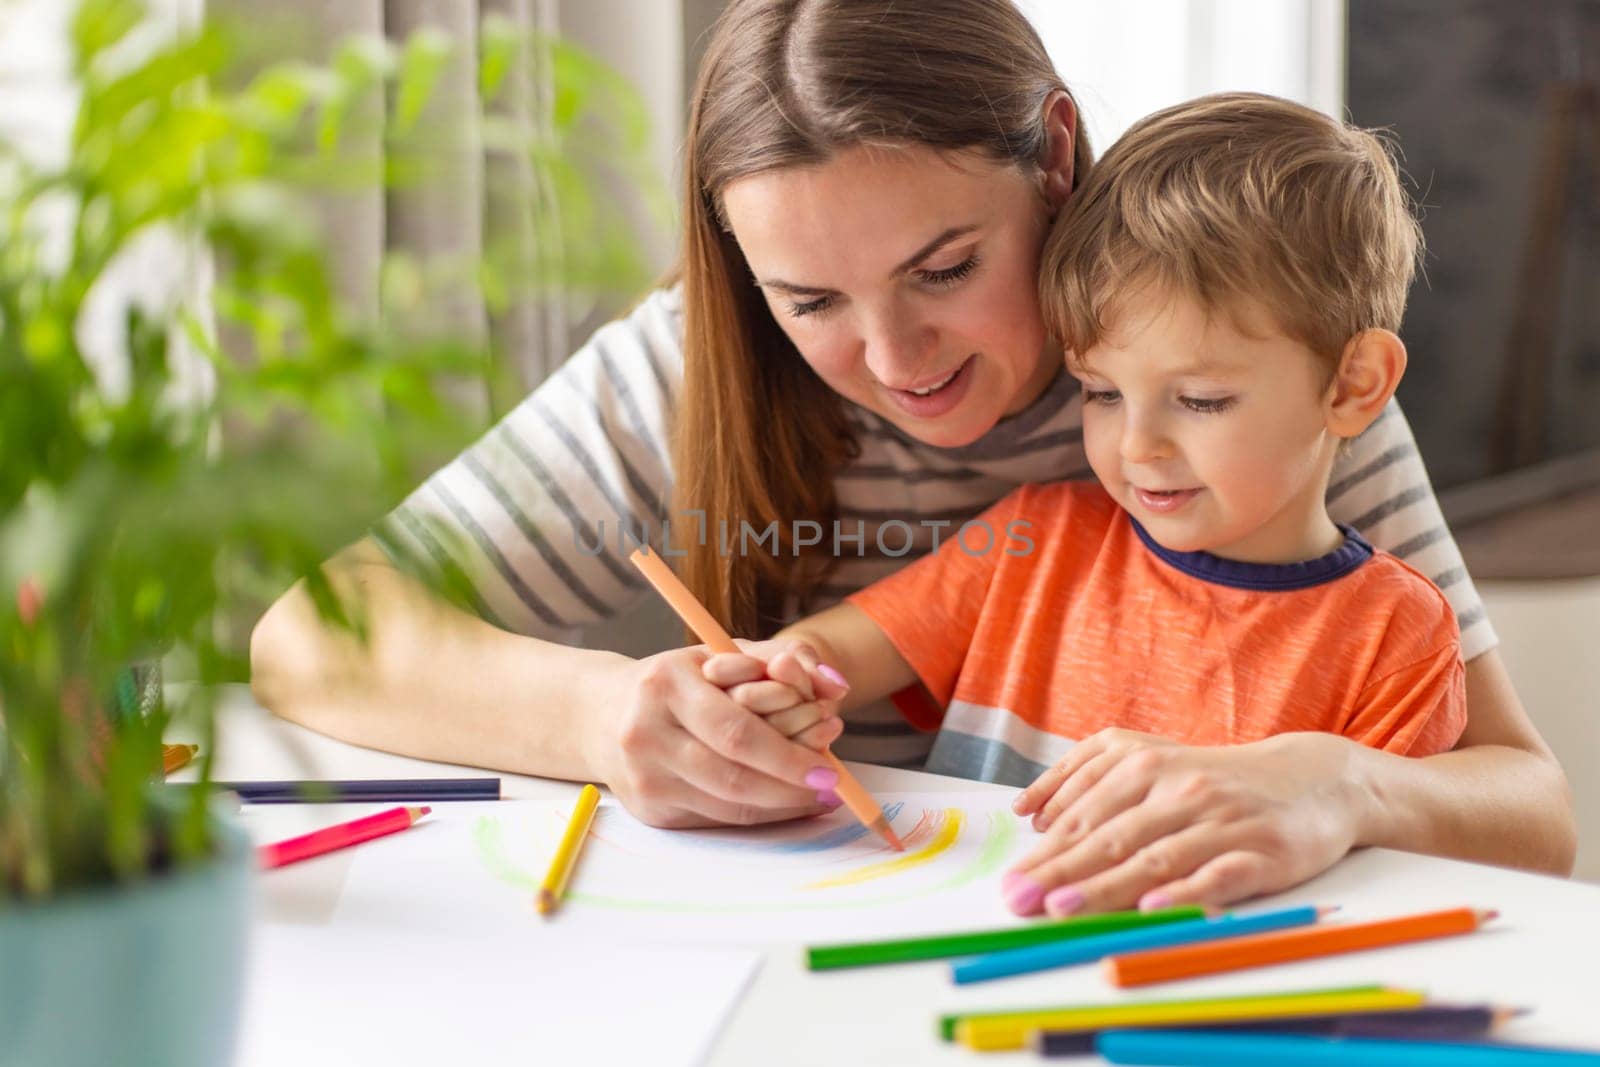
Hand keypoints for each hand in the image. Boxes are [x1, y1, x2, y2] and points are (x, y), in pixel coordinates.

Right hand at [590, 646, 847, 829]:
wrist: (601, 715)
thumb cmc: (678, 680)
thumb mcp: (722, 654)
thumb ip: (783, 661)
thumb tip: (838, 685)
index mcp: (665, 685)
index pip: (735, 731)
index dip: (786, 756)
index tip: (828, 767)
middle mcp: (646, 734)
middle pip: (732, 777)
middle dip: (789, 788)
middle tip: (830, 789)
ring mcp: (643, 778)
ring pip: (725, 807)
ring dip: (779, 806)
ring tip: (816, 797)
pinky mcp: (647, 810)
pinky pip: (714, 819)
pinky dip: (755, 814)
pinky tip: (782, 803)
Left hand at [1001, 728, 1365, 916]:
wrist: (1313, 778)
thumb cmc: (1217, 779)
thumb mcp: (1154, 762)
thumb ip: (1094, 781)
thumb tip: (1031, 813)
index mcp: (1147, 764)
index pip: (1087, 812)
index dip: (1046, 849)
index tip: (1012, 880)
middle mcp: (1181, 788)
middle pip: (1111, 836)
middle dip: (1060, 872)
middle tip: (1019, 900)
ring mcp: (1222, 822)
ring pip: (1156, 857)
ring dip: (1106, 886)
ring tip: (1063, 908)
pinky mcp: (1263, 853)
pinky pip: (1217, 876)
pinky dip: (1184, 893)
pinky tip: (1152, 908)